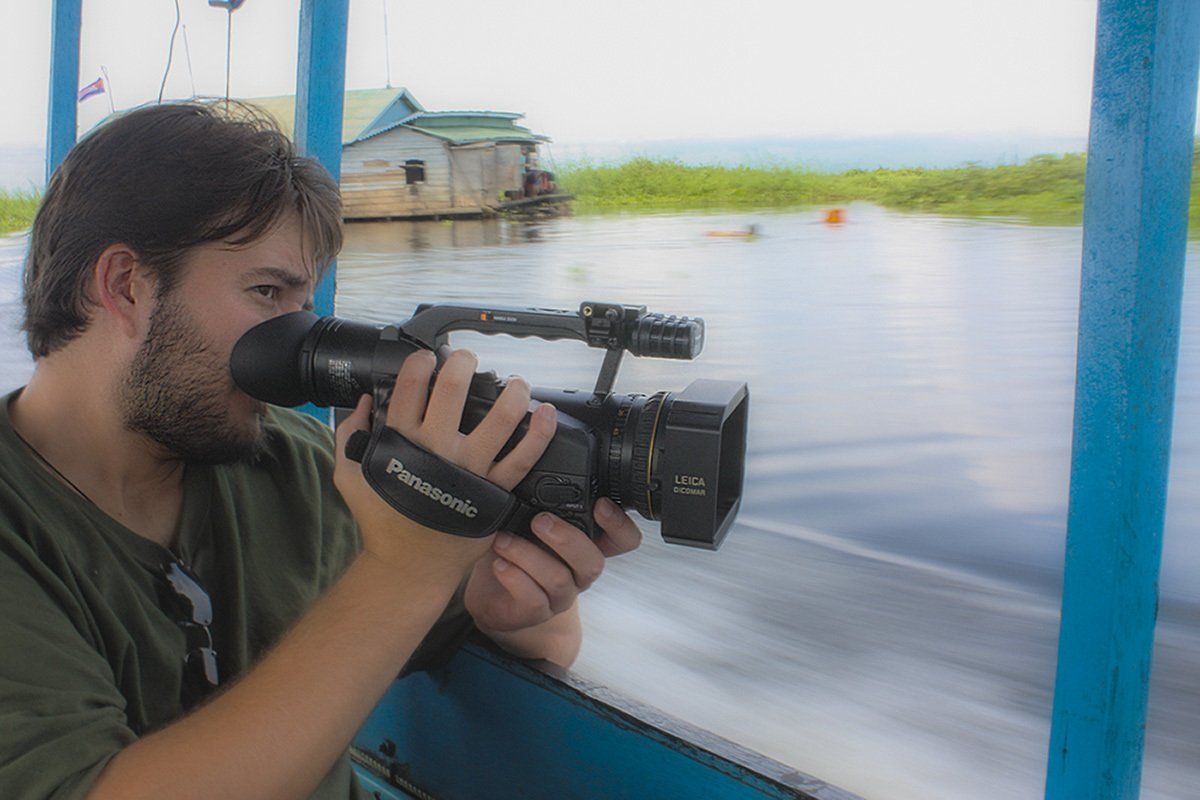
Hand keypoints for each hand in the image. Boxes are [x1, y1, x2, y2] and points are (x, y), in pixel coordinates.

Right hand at [333, 348, 557, 567]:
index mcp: (401, 442)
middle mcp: (437, 451)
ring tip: (516, 382)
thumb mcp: (350, 477)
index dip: (420, 364)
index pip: (409, 388)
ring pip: (499, 420)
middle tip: (468, 359)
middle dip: (463, 364)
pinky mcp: (494, 491)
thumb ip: (351, 436)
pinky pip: (523, 459)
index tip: (429, 358)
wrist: (410, 567)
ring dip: (512, 392)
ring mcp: (469, 471)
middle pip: (453, 392)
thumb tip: (364, 402)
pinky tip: (546, 414)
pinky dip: (539, 434)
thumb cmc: (383, 522)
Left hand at [464, 497, 642, 634]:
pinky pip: (534, 601)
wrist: (491, 590)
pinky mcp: (536, 611)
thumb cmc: (514, 545)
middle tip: (539, 521)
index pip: (624, 540)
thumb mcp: (528, 517)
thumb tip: (532, 459)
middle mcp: (579, 571)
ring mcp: (560, 594)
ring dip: (528, 555)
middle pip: (593, 562)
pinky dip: (515, 578)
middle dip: (567, 539)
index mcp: (587, 543)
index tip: (600, 503)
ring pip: (559, 580)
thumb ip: (539, 497)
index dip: (620, 525)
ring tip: (503, 540)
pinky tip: (499, 565)